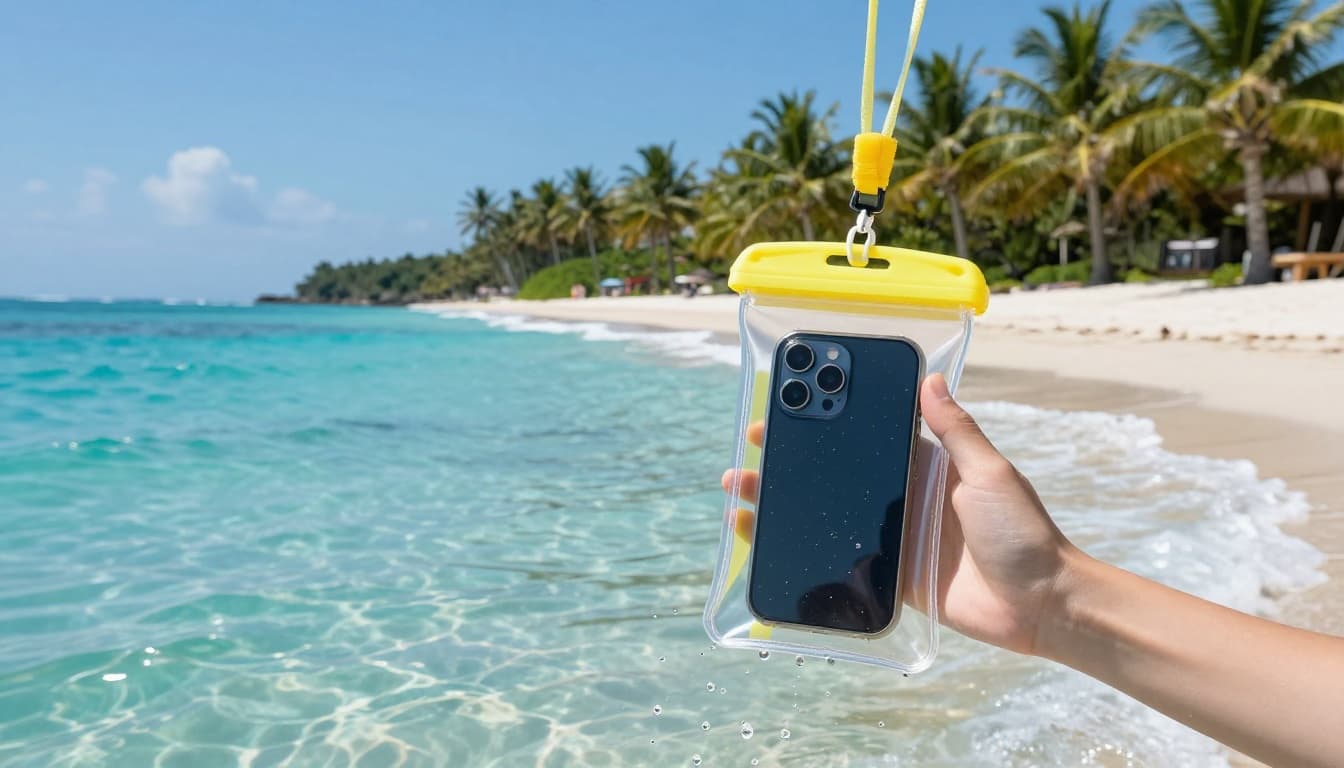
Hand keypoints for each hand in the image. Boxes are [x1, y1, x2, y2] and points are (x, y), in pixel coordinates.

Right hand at [721, 373, 1081, 655]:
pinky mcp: (891, 577)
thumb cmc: (1025, 533)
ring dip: (785, 504)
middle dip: (792, 462)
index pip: (868, 436)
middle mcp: (905, 497)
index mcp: (927, 466)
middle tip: (750, 450)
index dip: (829, 422)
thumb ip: (956, 431)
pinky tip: (767, 542)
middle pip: (837, 474)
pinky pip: (837, 560)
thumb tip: (929, 379)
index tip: (791, 406)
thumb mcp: (989, 473)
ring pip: (828, 515)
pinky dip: (803, 550)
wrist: (1041, 606)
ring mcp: (894, 538)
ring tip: (741, 493)